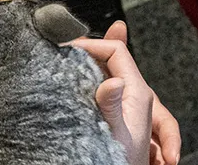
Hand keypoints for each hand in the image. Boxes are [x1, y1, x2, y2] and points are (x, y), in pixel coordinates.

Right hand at [70, 21, 165, 164]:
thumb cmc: (123, 161)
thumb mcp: (117, 133)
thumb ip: (114, 106)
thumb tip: (113, 80)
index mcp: (138, 92)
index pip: (117, 51)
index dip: (93, 45)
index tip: (68, 49)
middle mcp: (134, 92)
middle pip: (110, 58)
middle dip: (86, 51)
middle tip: (59, 52)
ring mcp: (125, 101)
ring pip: (104, 71)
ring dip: (84, 64)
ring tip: (61, 62)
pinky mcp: (115, 111)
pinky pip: (100, 86)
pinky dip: (85, 79)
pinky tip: (69, 83)